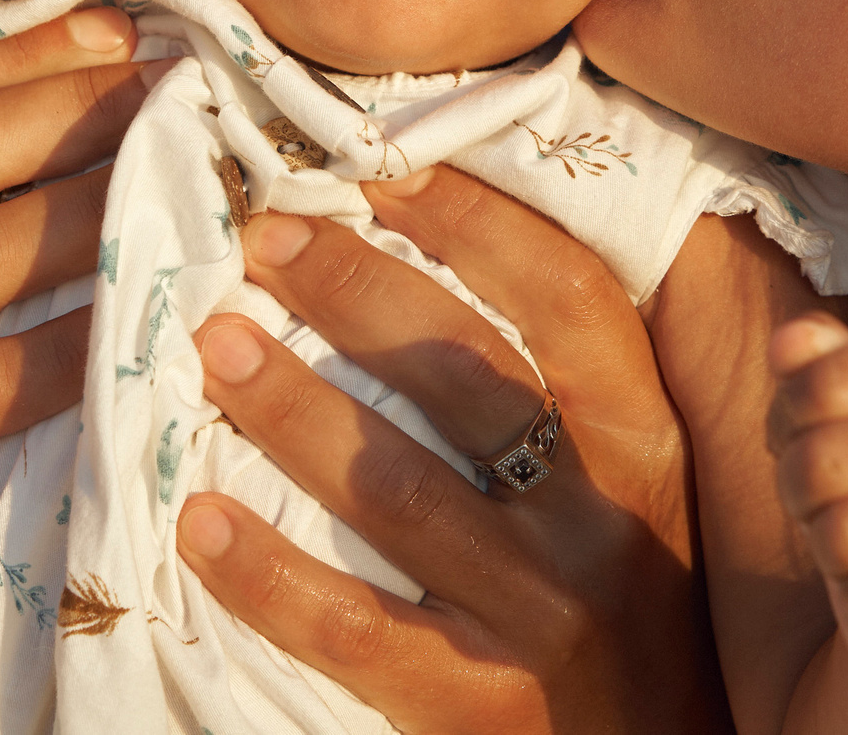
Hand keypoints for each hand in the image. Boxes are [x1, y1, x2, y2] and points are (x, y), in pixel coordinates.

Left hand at [173, 165, 729, 734]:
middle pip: (468, 371)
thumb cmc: (637, 605)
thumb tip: (438, 243)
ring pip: (399, 487)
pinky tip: (198, 522)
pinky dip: (267, 573)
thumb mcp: (640, 486)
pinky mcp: (481, 704)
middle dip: (354, 288)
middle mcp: (607, 518)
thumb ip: (574, 387)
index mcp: (648, 440)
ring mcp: (545, 614)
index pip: (566, 296)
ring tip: (214, 343)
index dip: (472, 220)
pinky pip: (355, 627)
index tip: (377, 167)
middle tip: (263, 237)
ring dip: (292, 407)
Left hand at [768, 316, 847, 733]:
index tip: (800, 441)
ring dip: (830, 551)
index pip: (823, 380)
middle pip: (819, 458)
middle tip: (829, 508)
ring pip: (841, 533)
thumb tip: (788, 337)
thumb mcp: (843, 422)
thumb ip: (815, 367)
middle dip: (800, 493)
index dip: (787, 418)